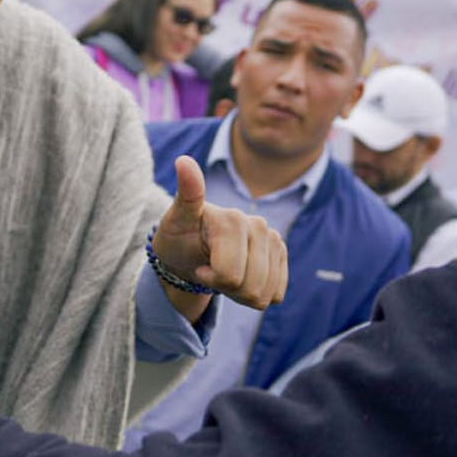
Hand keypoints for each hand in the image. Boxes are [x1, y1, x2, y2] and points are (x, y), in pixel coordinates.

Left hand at [152, 155, 287, 309]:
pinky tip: (241, 278)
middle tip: (210, 270)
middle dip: (225, 288)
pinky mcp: (280, 254)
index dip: (210, 279)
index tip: (199, 266)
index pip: (230, 275)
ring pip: (263, 295)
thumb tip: (183, 161)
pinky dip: (256, 294)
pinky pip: (276, 294)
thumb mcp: (176, 220)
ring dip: (240, 294)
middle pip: (249, 288)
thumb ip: (186, 194)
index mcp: (234, 219)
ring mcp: (273, 239)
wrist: (189, 250)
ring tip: (223, 273)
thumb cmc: (179, 237)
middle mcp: (259, 226)